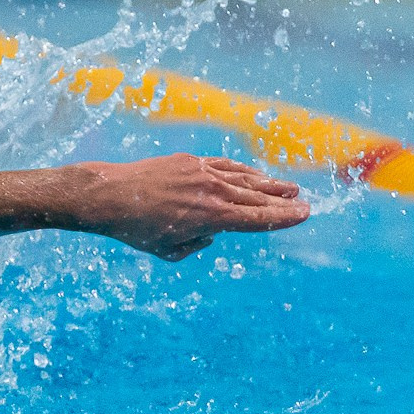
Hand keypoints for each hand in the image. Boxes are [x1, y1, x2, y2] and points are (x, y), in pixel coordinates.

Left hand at [66, 155, 309, 260]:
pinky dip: (242, 170)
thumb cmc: (137, 230)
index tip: (304, 214)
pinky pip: (224, 165)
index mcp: (212, 218)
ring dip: (268, 183)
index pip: (258, 219)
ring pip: (244, 179)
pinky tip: (254, 173)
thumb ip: (197, 245)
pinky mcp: (190, 162)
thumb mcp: (170, 251)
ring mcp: (202, 173)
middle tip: (303, 203)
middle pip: (257, 198)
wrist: (110, 196)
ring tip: (289, 188)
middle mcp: (213, 192)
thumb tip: (211, 233)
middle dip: (282, 202)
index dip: (283, 218)